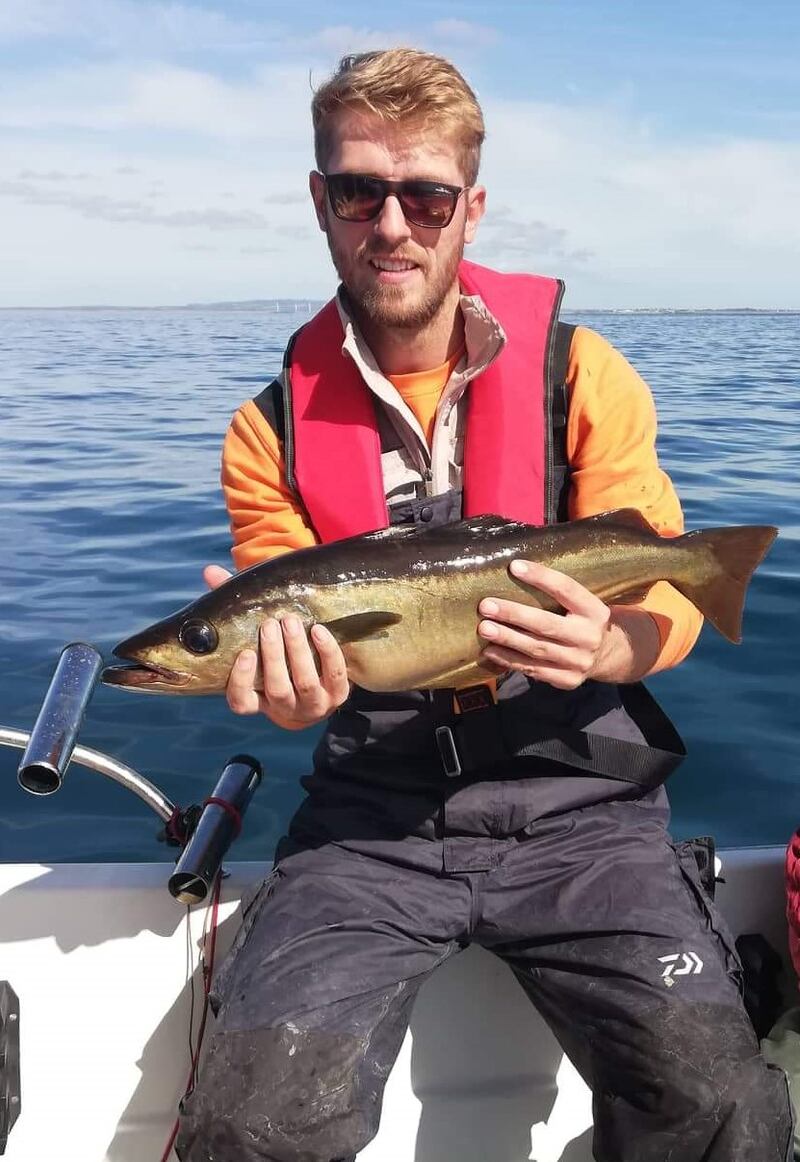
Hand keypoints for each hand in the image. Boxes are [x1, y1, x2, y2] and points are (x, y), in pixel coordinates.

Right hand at [203, 564, 349, 727]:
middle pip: (277, 689)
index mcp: (260, 700)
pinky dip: (327, 652)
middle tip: (270, 624)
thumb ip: (235, 610)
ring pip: (305, 683)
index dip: (241, 681)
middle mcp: (286, 708)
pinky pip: (335, 674)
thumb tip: (211, 572)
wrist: (323, 679)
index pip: (242, 702)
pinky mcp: (339, 694)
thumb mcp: (257, 639)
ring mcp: (314, 704)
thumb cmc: (280, 654)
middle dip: (273, 656)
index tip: (245, 653)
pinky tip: (319, 630)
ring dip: (297, 650)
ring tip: (291, 621)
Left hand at [477, 559, 611, 689]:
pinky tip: (491, 651)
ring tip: (484, 628)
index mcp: (594, 610)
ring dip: (507, 639)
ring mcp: (579, 661)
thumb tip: (515, 571)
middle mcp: (589, 636)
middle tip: (486, 606)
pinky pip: (533, 670)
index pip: (566, 589)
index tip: (514, 566)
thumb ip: (558, 593)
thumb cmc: (581, 620)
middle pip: (547, 624)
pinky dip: (509, 660)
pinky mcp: (567, 679)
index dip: (541, 577)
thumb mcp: (582, 604)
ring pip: (537, 649)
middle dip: (513, 614)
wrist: (606, 655)